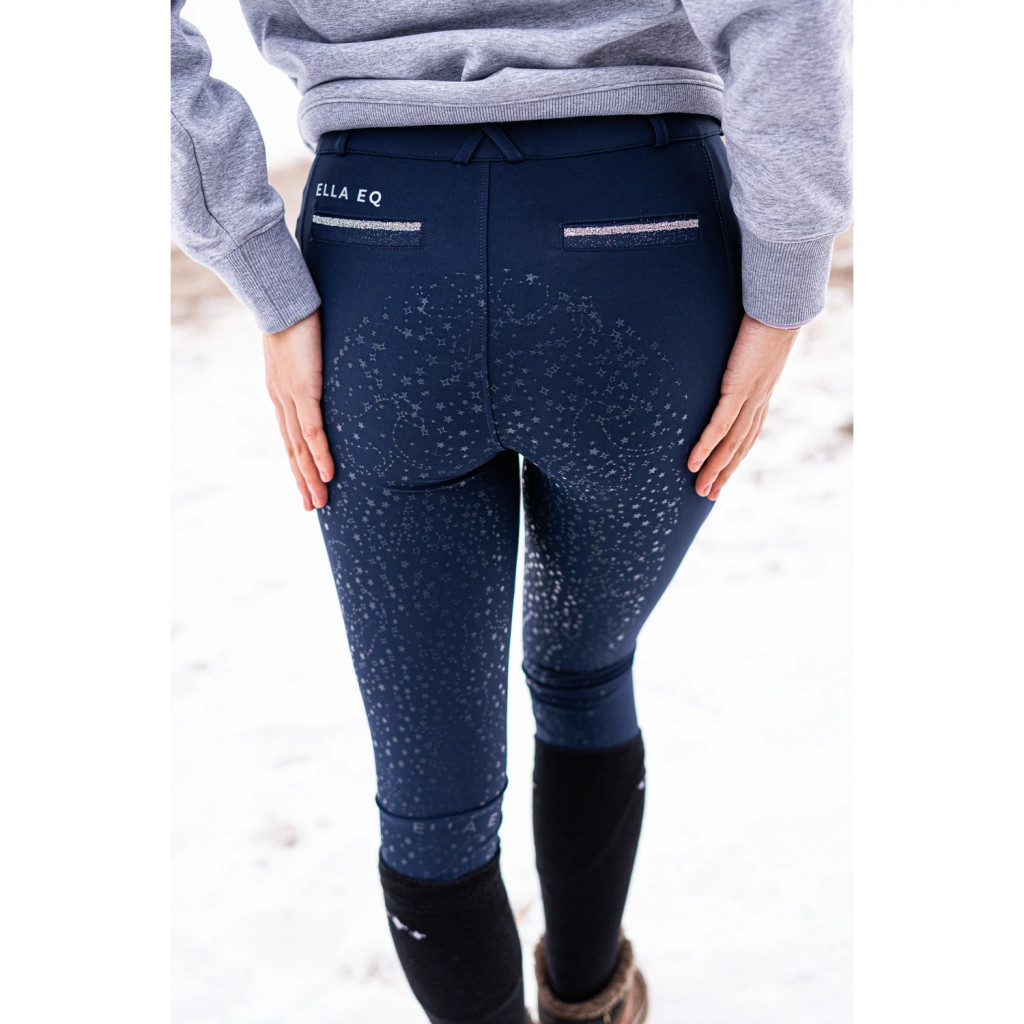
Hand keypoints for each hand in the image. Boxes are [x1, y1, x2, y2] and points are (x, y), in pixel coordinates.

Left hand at [262, 309, 333, 510]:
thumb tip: (326, 368)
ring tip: (320, 500)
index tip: (306, 485)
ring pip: (300, 447)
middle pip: (292, 449)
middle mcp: (282, 400)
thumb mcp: (304, 347)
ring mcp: (290, 397)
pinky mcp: (303, 389)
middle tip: (313, 506)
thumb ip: (312, 365)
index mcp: (281, 393)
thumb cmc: (297, 317)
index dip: (298, 463)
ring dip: (311, 476)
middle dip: (302, 480)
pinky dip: (319, 453)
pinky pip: (312, 429)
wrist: (283, 298)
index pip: (290, 436)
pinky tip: (327, 473)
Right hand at [686, 314, 798, 500]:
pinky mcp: (739, 389)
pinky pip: (720, 425)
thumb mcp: (751, 342)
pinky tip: (693, 462)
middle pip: (740, 447)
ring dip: (715, 469)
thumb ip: (739, 356)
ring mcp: (750, 397)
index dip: (735, 458)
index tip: (722, 476)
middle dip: (724, 473)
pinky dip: (706, 446)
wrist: (781, 305)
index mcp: (762, 393)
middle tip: (708, 494)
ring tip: (700, 488)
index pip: (748, 434)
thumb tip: (725, 355)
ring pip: (731, 443)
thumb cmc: (765, 317)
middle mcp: (758, 401)